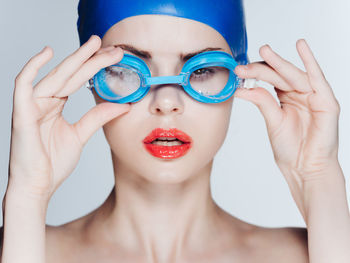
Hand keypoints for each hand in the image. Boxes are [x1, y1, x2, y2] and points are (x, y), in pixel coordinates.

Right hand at [8, 35, 129, 200]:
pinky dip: (32, 67)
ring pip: (55, 75)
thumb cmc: (53, 163)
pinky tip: (48, 53)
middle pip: (70, 74)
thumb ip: (98, 117)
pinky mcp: (21, 113)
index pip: (77, 80)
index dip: (95, 67)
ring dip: (75, 59)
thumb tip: (123, 104)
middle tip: (112, 47)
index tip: (114, 57)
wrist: (38, 186)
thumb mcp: (81, 135)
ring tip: (95, 45)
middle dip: (91, 58)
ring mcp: (32, 105)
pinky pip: (23, 84)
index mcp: (56, 105)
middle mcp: (44, 101)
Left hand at [233, 39, 340, 218]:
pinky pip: (318, 79)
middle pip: (280, 75)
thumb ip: (262, 101)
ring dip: (280, 62)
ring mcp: (313, 97)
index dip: (255, 74)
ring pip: (294, 75)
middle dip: (263, 67)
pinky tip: (301, 46)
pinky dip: (310, 62)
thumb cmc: (290, 147)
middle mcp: (299, 94)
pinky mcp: (326, 102)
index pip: (270, 80)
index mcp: (285, 98)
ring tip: (265, 51)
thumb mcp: (273, 121)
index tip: (238, 71)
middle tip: (245, 62)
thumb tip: (243, 88)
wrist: (304, 167)